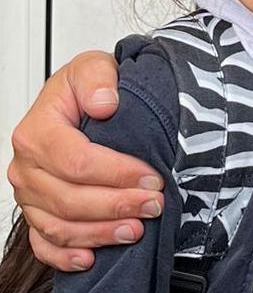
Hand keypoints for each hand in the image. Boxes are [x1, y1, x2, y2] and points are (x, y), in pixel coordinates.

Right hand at [8, 51, 163, 272]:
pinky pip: (45, 243)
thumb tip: (104, 103)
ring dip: (100, 233)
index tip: (151, 177)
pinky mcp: (36, 212)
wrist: (77, 99)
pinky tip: (92, 258)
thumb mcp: (93, 67)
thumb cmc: (85, 87)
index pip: (77, 161)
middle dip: (116, 205)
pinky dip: (66, 256)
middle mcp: (27, 167)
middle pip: (70, 199)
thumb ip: (97, 79)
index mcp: (37, 131)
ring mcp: (29, 194)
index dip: (116, 174)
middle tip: (153, 204)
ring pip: (61, 226)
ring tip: (135, 229)